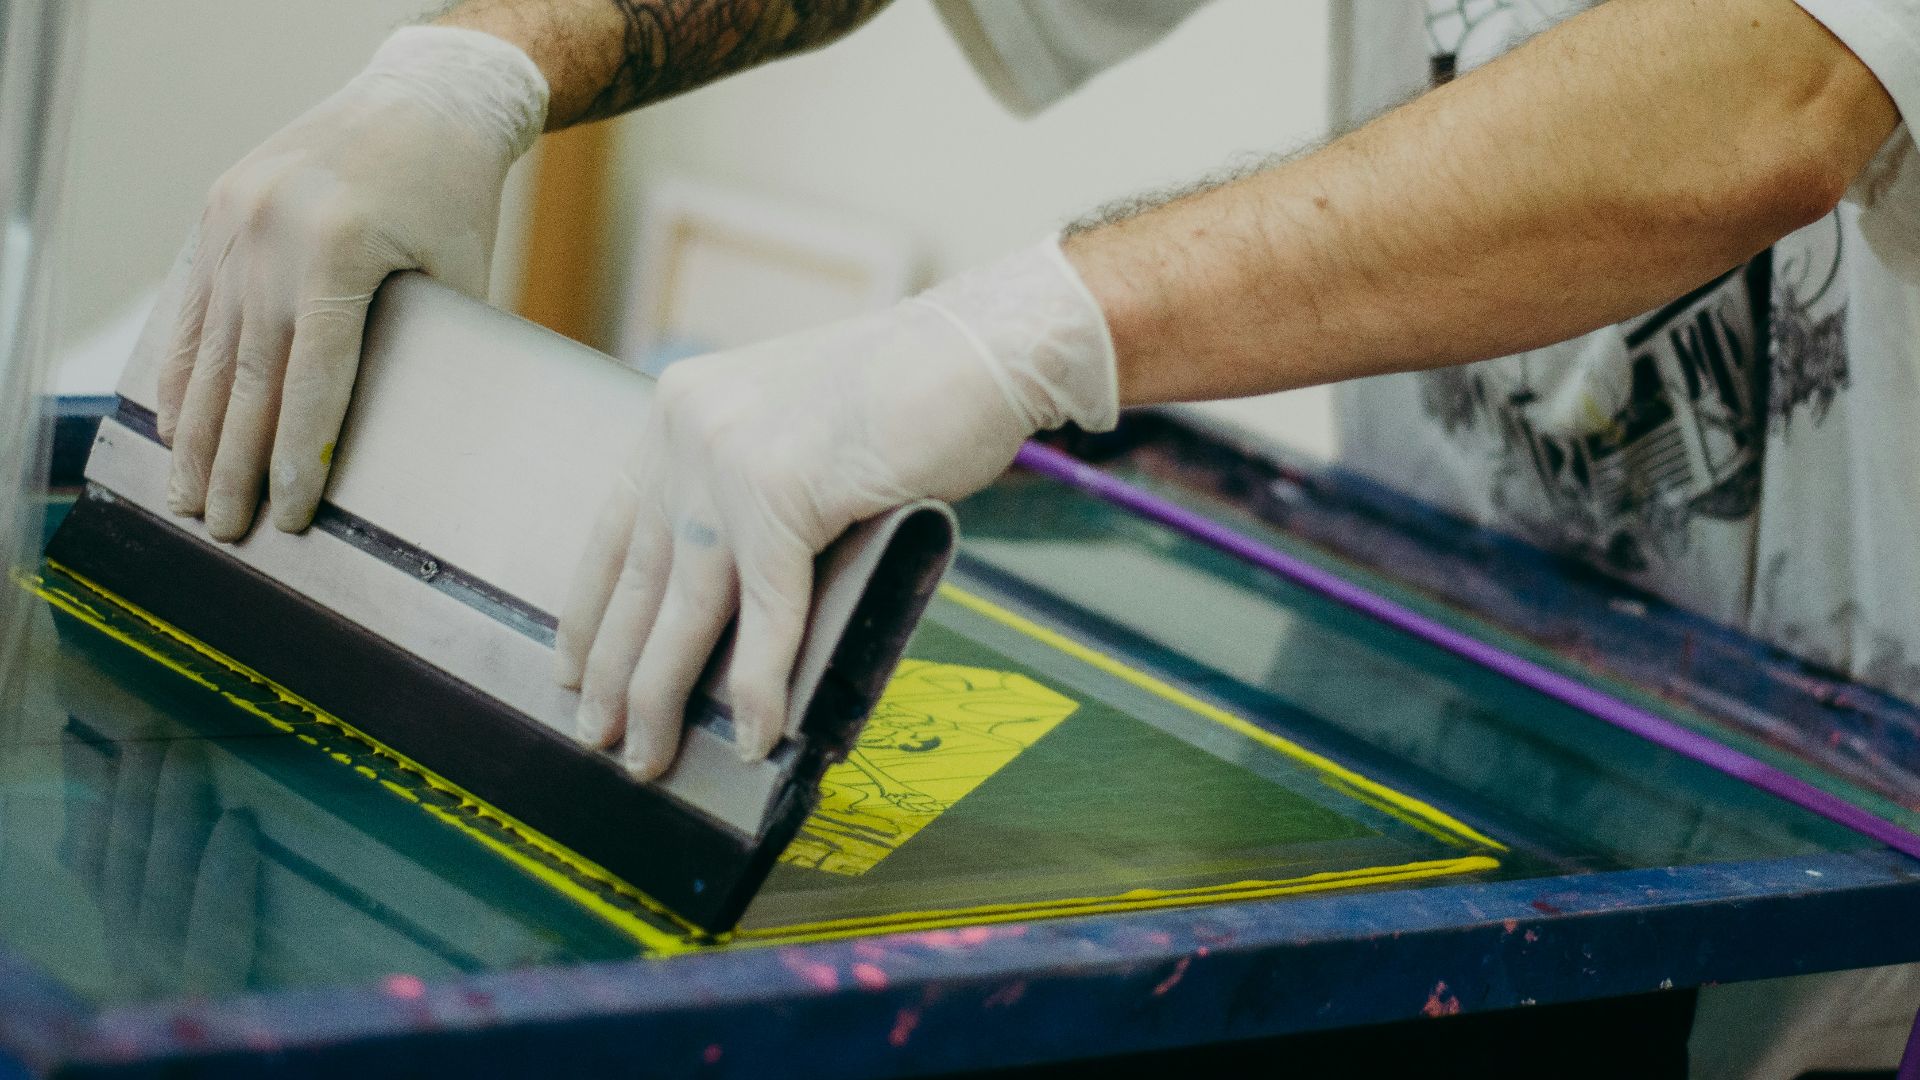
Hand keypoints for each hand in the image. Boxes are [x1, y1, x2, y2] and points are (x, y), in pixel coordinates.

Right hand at [147, 27, 547, 540]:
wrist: (419, 103)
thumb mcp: (458, 276)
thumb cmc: (454, 198)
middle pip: (246, 378)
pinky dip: (182, 372)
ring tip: (187, 496)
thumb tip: (404, 448)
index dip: (294, 458)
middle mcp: (270, 235)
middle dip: (232, 464)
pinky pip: (192, 310)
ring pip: (206, 350)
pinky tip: (175, 425)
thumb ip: (425, 353)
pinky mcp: (215, 213)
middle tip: (222, 529)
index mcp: (336, 250)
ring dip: (194, 431)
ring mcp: (232, 221)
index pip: (309, 382)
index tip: (285, 516)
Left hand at [554, 238, 1117, 777]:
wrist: (977, 349)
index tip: (574, 668)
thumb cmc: (907, 395)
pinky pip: (766, 613)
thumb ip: (750, 495)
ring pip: (687, 606)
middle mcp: (689, 428)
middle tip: (598, 735)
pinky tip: (754, 735)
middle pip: (640, 577)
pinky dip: (759, 685)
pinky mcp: (782, 490)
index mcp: (683, 409)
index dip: (592, 609)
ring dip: (664, 695)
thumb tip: (731, 598)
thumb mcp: (795, 434)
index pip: (615, 528)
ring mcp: (730, 457)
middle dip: (615, 670)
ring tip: (652, 756)